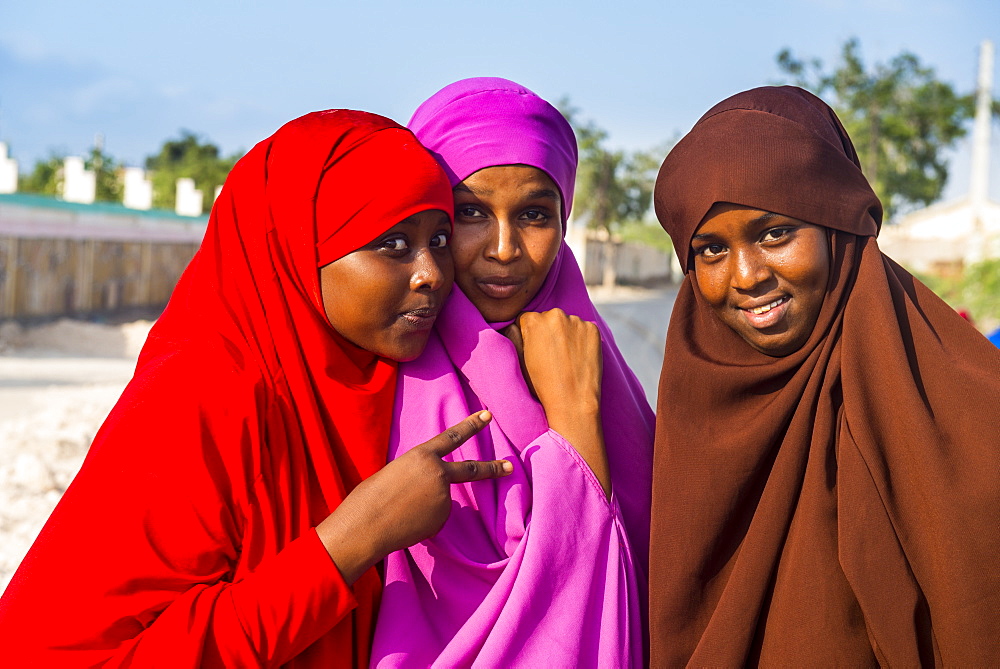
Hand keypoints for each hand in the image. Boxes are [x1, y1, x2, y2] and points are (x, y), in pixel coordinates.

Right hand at [317, 411, 511, 583]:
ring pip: (441, 501)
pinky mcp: (442, 518)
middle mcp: (438, 473)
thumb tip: (427, 489)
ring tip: (402, 510)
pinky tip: (407, 522)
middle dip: (493, 468)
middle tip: (510, 466)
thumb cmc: (369, 498)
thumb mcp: (394, 473)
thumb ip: (417, 474)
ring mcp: (443, 497)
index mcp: (422, 455)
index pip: (453, 436)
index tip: (487, 416)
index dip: (472, 425)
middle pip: (471, 469)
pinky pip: (435, 518)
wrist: (366, 525)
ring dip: (426, 507)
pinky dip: (424, 521)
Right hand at [503, 310, 609, 496]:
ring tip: (566, 358)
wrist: (572, 401)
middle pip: (548, 319)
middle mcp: (555, 315)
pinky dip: (581, 339)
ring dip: (565, 335)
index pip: (527, 319)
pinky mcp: (593, 329)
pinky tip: (578, 357)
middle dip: (548, 333)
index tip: (535, 350)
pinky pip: (583, 330)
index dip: (530, 336)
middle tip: (551, 356)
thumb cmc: (542, 384)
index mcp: (533, 320)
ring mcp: (577, 321)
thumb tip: (515, 325)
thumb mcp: (519, 360)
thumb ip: (514, 336)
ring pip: (567, 324)